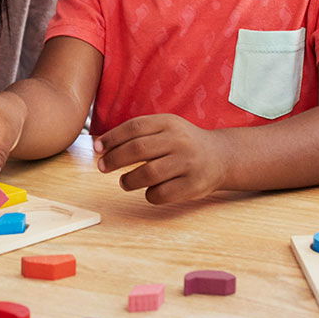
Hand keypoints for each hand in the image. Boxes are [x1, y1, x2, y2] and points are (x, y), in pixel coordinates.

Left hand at [92, 114, 230, 204]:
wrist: (221, 157)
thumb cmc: (183, 143)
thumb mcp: (166, 128)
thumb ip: (138, 133)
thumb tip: (100, 145)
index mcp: (170, 123)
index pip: (134, 127)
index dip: (112, 138)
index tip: (97, 148)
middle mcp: (179, 141)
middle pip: (138, 149)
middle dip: (114, 159)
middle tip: (103, 167)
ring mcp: (188, 163)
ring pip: (148, 174)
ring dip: (129, 180)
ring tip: (124, 182)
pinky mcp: (193, 185)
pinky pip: (162, 194)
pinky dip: (149, 194)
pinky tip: (149, 190)